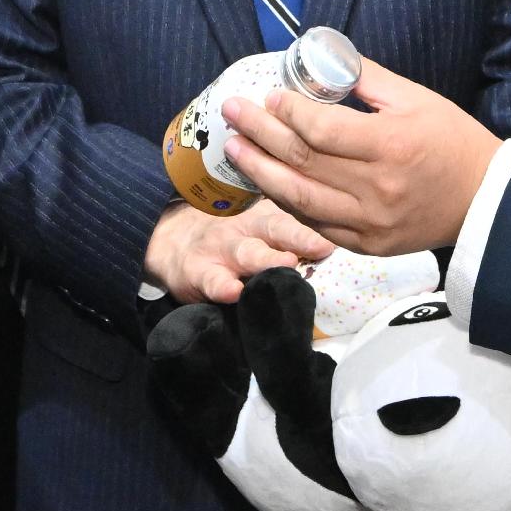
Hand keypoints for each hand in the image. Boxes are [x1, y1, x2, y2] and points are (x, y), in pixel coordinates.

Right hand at [144, 200, 334, 303]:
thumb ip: (290, 232)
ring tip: (286, 266)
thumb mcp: (256, 224)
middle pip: (274, 229)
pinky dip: (222, 286)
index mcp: (265, 217)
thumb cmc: (229, 234)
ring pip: (246, 253)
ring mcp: (220, 250)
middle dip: (298, 238)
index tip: (336, 238)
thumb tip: (340, 243)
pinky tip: (233, 292)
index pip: (293, 217)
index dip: (314, 226)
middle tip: (320, 247)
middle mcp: (245, 229)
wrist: (169, 238)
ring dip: (266, 260)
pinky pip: (211, 279)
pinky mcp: (197, 272)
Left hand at [227, 54, 500, 253]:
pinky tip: (268, 184)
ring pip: (300, 199)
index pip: (322, 130)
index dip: (289, 113)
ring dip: (262, 173)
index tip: (269, 96)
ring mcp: (370, 222)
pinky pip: (316, 225)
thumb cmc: (452, 142)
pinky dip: (288, 204)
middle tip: (232, 114)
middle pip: (303, 161)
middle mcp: (376, 187)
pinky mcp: (367, 245)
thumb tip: (324, 60)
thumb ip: (368, 79)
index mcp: (391, 145)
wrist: (484, 201)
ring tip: (236, 151)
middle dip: (260, 135)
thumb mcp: (417, 99)